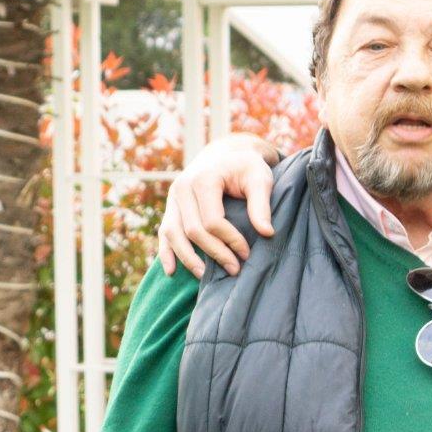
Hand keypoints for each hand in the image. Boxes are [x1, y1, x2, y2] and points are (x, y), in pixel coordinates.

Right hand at [157, 134, 281, 278]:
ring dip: (187, 258)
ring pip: (173, 234)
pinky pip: (164, 232)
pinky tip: (171, 271)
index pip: (213, 220)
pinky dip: (166, 252)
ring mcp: (173, 198)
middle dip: (214, 252)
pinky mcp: (171, 206)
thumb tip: (267, 233)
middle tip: (235, 269)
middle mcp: (182, 187)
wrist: (226, 154)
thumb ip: (262, 204)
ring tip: (203, 276)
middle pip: (193, 230)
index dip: (230, 240)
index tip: (246, 253)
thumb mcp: (259, 178)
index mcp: (203, 179)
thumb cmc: (245, 167)